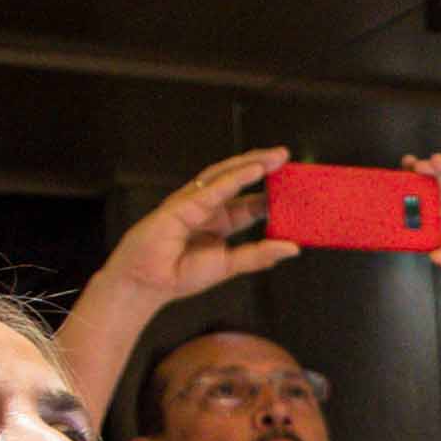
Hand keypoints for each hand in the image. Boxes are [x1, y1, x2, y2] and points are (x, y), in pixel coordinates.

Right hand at [95, 147, 301, 313]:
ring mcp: (193, 203)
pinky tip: (254, 169)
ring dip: (250, 163)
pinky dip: (234, 178)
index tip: (295, 187)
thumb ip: (260, 255)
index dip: (271, 193)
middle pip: (239, 180)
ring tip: (275, 157)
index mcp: (220, 222)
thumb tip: (293, 248)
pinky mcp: (180, 205)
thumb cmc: (179, 274)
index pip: (251, 202)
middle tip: (286, 157)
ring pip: (225, 175)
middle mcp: (208, 207)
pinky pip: (211, 188)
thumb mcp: (229, 265)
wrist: (145, 283)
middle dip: (263, 167)